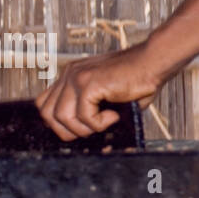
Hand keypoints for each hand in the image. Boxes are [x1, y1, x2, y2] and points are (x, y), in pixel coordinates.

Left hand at [35, 43, 164, 140]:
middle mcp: (69, 74)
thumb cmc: (135, 81)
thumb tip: (79, 135)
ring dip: (83, 129)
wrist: (153, 62)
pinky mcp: (89, 83)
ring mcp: (77, 77)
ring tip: (104, 122)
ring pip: (62, 117)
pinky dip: (98, 123)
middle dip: (66, 130)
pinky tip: (113, 116)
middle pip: (47, 113)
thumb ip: (87, 110)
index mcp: (69, 76)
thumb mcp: (104, 97)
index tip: (77, 127)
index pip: (44, 103)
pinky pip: (83, 116)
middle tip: (90, 130)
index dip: (57, 122)